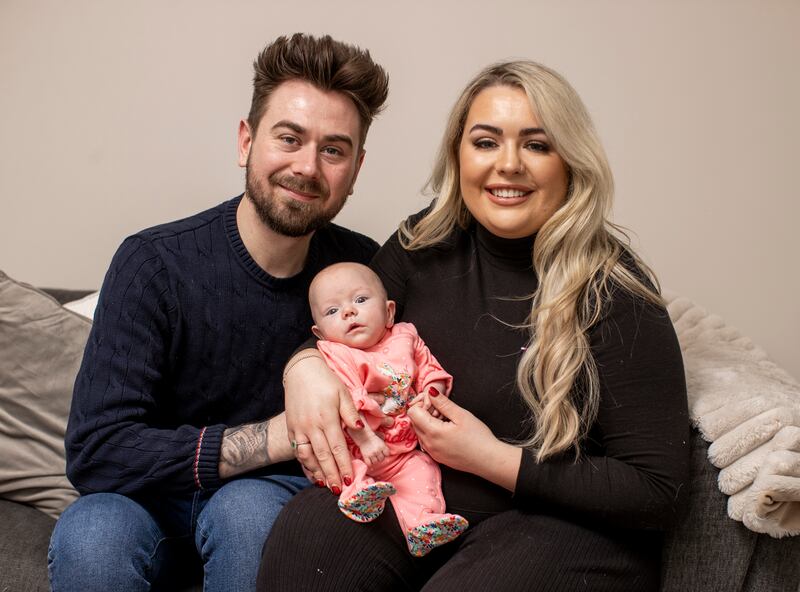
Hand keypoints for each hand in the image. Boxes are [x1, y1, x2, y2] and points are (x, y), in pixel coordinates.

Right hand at [283, 350, 360, 492]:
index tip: (349, 479)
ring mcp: (298, 428)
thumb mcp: (343, 392)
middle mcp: (310, 426)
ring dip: (317, 473)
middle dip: (331, 475)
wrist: (301, 371)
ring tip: (326, 485)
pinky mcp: (291, 428)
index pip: (337, 448)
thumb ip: (351, 412)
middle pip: (322, 456)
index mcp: (327, 418)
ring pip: (307, 456)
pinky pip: (297, 451)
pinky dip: (305, 464)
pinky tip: (312, 472)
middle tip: (338, 490)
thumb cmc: (326, 381)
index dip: (343, 465)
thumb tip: (359, 428)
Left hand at [407, 392, 521, 491]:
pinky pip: (426, 441)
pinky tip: (447, 431)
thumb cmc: (478, 438)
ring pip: (420, 431)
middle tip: (442, 410)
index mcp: (432, 432)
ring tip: (446, 421)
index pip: (412, 412)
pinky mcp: (437, 457)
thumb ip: (442, 402)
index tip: (436, 403)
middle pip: (414, 421)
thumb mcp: (461, 415)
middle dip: (424, 412)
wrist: (489, 460)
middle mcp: (428, 444)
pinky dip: (432, 433)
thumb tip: (430, 391)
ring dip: (428, 423)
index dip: (423, 403)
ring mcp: (432, 452)